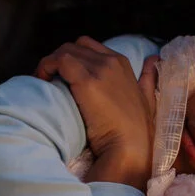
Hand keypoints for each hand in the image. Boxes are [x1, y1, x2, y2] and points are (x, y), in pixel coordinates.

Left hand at [36, 36, 158, 188]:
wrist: (130, 149)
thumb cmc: (136, 132)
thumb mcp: (148, 100)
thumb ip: (149, 79)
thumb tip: (153, 60)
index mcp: (122, 63)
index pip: (89, 46)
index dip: (72, 58)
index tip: (63, 75)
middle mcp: (111, 61)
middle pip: (74, 46)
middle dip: (59, 59)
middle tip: (49, 79)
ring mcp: (100, 69)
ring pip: (64, 51)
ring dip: (49, 64)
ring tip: (42, 82)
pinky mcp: (86, 81)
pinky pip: (59, 61)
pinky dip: (46, 67)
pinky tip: (42, 82)